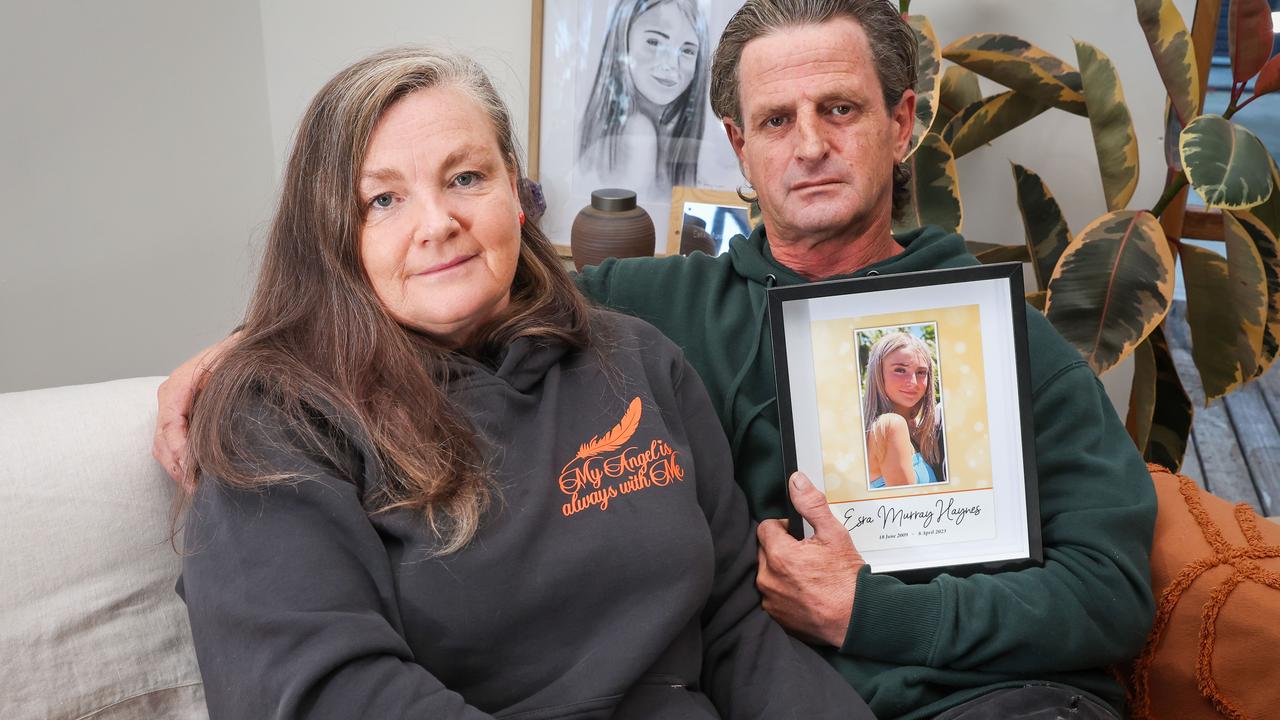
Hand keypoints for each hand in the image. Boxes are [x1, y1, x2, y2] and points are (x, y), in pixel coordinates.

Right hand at [151, 333, 238, 487]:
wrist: (241, 348)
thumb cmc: (239, 356)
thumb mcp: (233, 368)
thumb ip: (225, 390)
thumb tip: (220, 419)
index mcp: (179, 384)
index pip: (170, 423)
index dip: (179, 449)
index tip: (191, 468)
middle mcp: (170, 397)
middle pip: (162, 439)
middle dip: (176, 465)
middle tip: (193, 486)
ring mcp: (172, 408)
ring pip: (162, 446)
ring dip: (176, 468)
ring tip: (193, 487)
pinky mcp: (179, 418)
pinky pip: (170, 444)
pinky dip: (179, 462)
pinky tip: (193, 477)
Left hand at [756, 471, 863, 647]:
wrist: (856, 619)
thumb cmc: (847, 580)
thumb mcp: (834, 534)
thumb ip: (811, 504)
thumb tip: (797, 481)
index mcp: (779, 554)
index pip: (766, 527)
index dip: (783, 527)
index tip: (798, 535)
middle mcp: (768, 578)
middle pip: (765, 550)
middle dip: (782, 548)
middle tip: (807, 555)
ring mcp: (770, 599)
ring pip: (768, 573)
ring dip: (781, 571)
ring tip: (808, 575)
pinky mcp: (775, 616)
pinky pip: (772, 595)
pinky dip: (784, 591)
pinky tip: (805, 592)